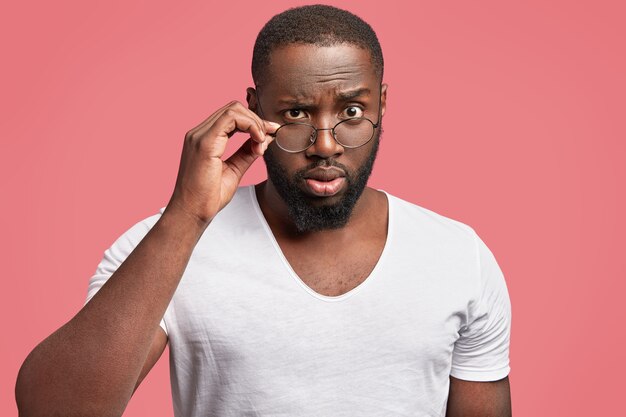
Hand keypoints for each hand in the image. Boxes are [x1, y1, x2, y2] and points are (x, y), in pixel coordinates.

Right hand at [166, 101, 277, 224]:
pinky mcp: (204, 143)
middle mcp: (199, 133)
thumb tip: (265, 139)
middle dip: (256, 120)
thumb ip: (247, 152)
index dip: (254, 121)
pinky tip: (258, 141)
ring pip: (233, 110)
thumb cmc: (208, 197)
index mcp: (204, 138)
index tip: (271, 132)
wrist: (192, 213)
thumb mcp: (234, 169)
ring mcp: (199, 136)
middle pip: (233, 109)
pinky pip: (230, 119)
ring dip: (254, 122)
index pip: (231, 116)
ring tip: (262, 141)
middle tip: (270, 135)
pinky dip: (250, 126)